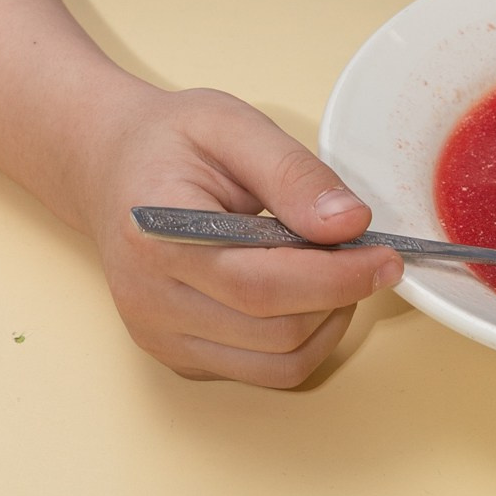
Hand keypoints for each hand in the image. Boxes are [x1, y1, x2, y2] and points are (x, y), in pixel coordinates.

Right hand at [76, 75, 403, 384]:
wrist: (109, 168)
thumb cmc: (169, 142)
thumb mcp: (231, 124)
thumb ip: (293, 172)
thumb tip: (350, 223)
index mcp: (157, 236)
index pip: (260, 285)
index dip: (335, 278)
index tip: (386, 257)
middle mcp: (150, 300)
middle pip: (275, 331)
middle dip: (340, 296)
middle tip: (367, 254)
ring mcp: (160, 337)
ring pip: (276, 364)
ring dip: (326, 323)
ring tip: (334, 271)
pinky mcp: (176, 356)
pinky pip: (261, 372)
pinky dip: (300, 340)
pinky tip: (303, 293)